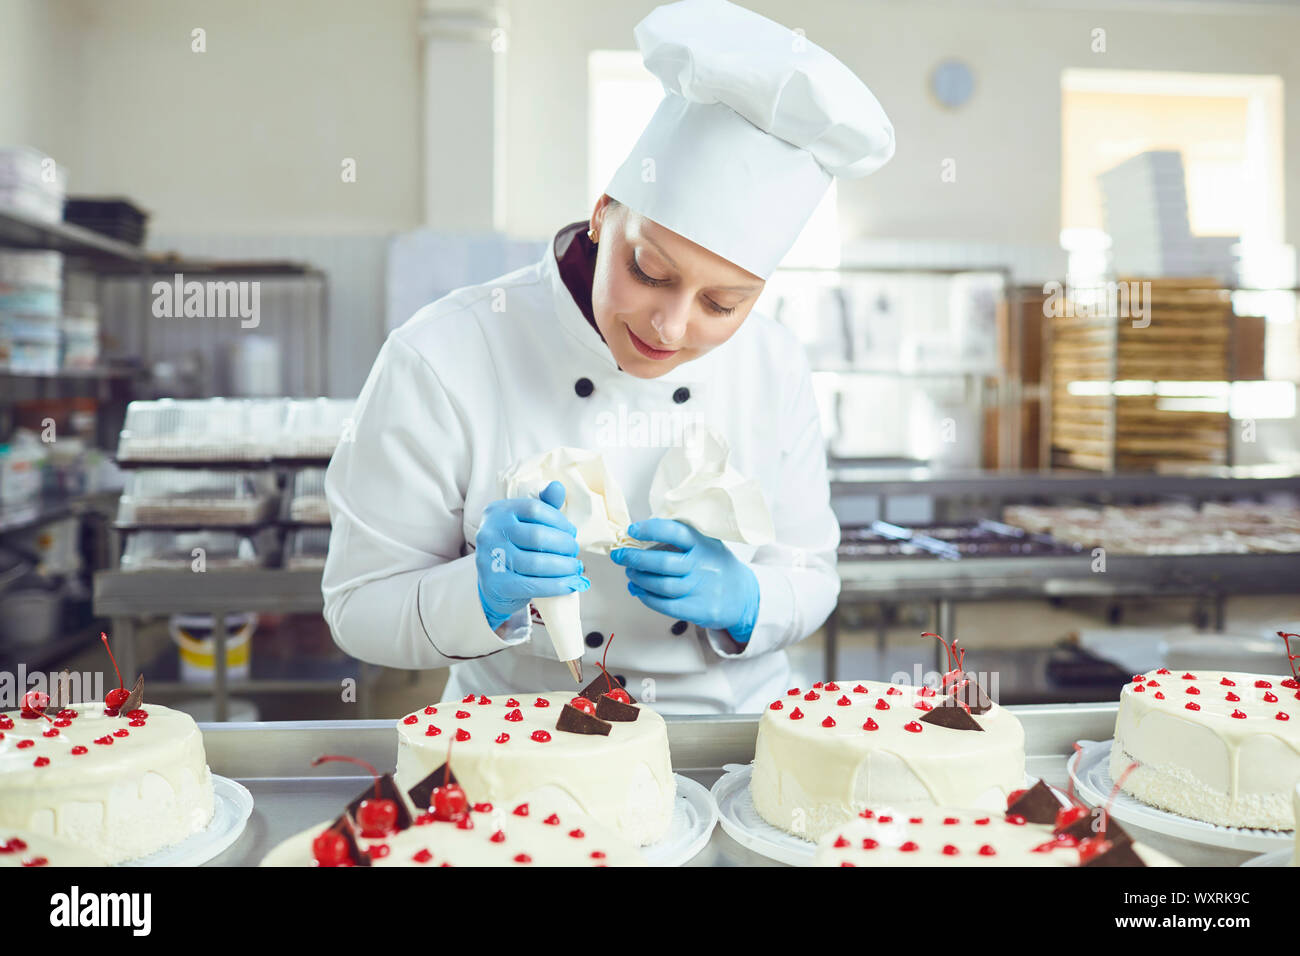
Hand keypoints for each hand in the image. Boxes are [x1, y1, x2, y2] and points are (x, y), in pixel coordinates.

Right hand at [475, 480, 588, 630]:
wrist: (494, 584)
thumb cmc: (516, 548)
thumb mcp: (527, 523)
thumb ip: (543, 504)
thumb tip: (557, 487)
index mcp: (498, 512)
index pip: (535, 509)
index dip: (559, 520)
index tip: (571, 532)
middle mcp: (490, 533)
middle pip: (538, 536)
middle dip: (565, 545)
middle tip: (575, 551)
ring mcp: (489, 560)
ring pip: (537, 563)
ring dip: (565, 567)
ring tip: (576, 568)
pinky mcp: (496, 585)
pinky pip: (533, 586)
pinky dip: (557, 585)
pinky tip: (571, 584)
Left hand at [610, 518, 758, 639]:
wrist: (744, 596)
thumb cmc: (716, 566)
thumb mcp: (707, 545)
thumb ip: (682, 540)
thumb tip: (640, 538)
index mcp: (704, 544)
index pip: (675, 531)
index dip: (651, 529)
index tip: (632, 531)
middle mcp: (703, 565)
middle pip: (662, 562)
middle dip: (634, 559)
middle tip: (620, 556)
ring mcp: (701, 588)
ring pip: (660, 585)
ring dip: (638, 579)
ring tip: (630, 573)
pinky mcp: (698, 609)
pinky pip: (664, 605)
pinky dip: (646, 597)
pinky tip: (638, 590)